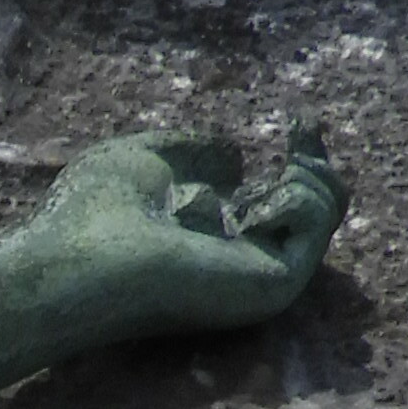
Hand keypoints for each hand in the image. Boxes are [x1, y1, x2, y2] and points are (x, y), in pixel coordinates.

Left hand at [26, 126, 347, 341]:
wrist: (80, 256)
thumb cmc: (91, 213)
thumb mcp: (148, 158)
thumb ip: (195, 152)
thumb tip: (236, 160)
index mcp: (213, 236)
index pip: (281, 203)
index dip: (303, 160)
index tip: (298, 123)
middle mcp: (241, 260)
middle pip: (321, 210)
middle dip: (318, 163)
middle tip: (295, 132)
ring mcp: (259, 277)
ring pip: (328, 211)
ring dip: (299, 178)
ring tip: (243, 194)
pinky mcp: (273, 285)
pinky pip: (317, 221)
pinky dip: (291, 197)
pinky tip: (242, 213)